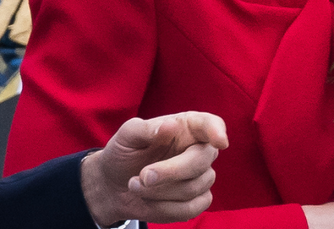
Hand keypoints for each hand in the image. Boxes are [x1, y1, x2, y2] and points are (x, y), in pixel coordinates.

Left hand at [79, 112, 227, 225]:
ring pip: (192, 188)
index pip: (210, 124)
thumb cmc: (124, 152)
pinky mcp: (197, 201)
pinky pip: (189, 209)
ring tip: (135, 185)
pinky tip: (147, 200)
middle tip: (143, 176)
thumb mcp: (127, 136)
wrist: (114, 185)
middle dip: (171, 171)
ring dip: (157, 191)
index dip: (216, 131)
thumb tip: (170, 125)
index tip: (219, 141)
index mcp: (186, 127)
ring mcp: (201, 177)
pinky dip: (162, 208)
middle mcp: (198, 150)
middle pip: (202, 160)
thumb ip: (147, 129)